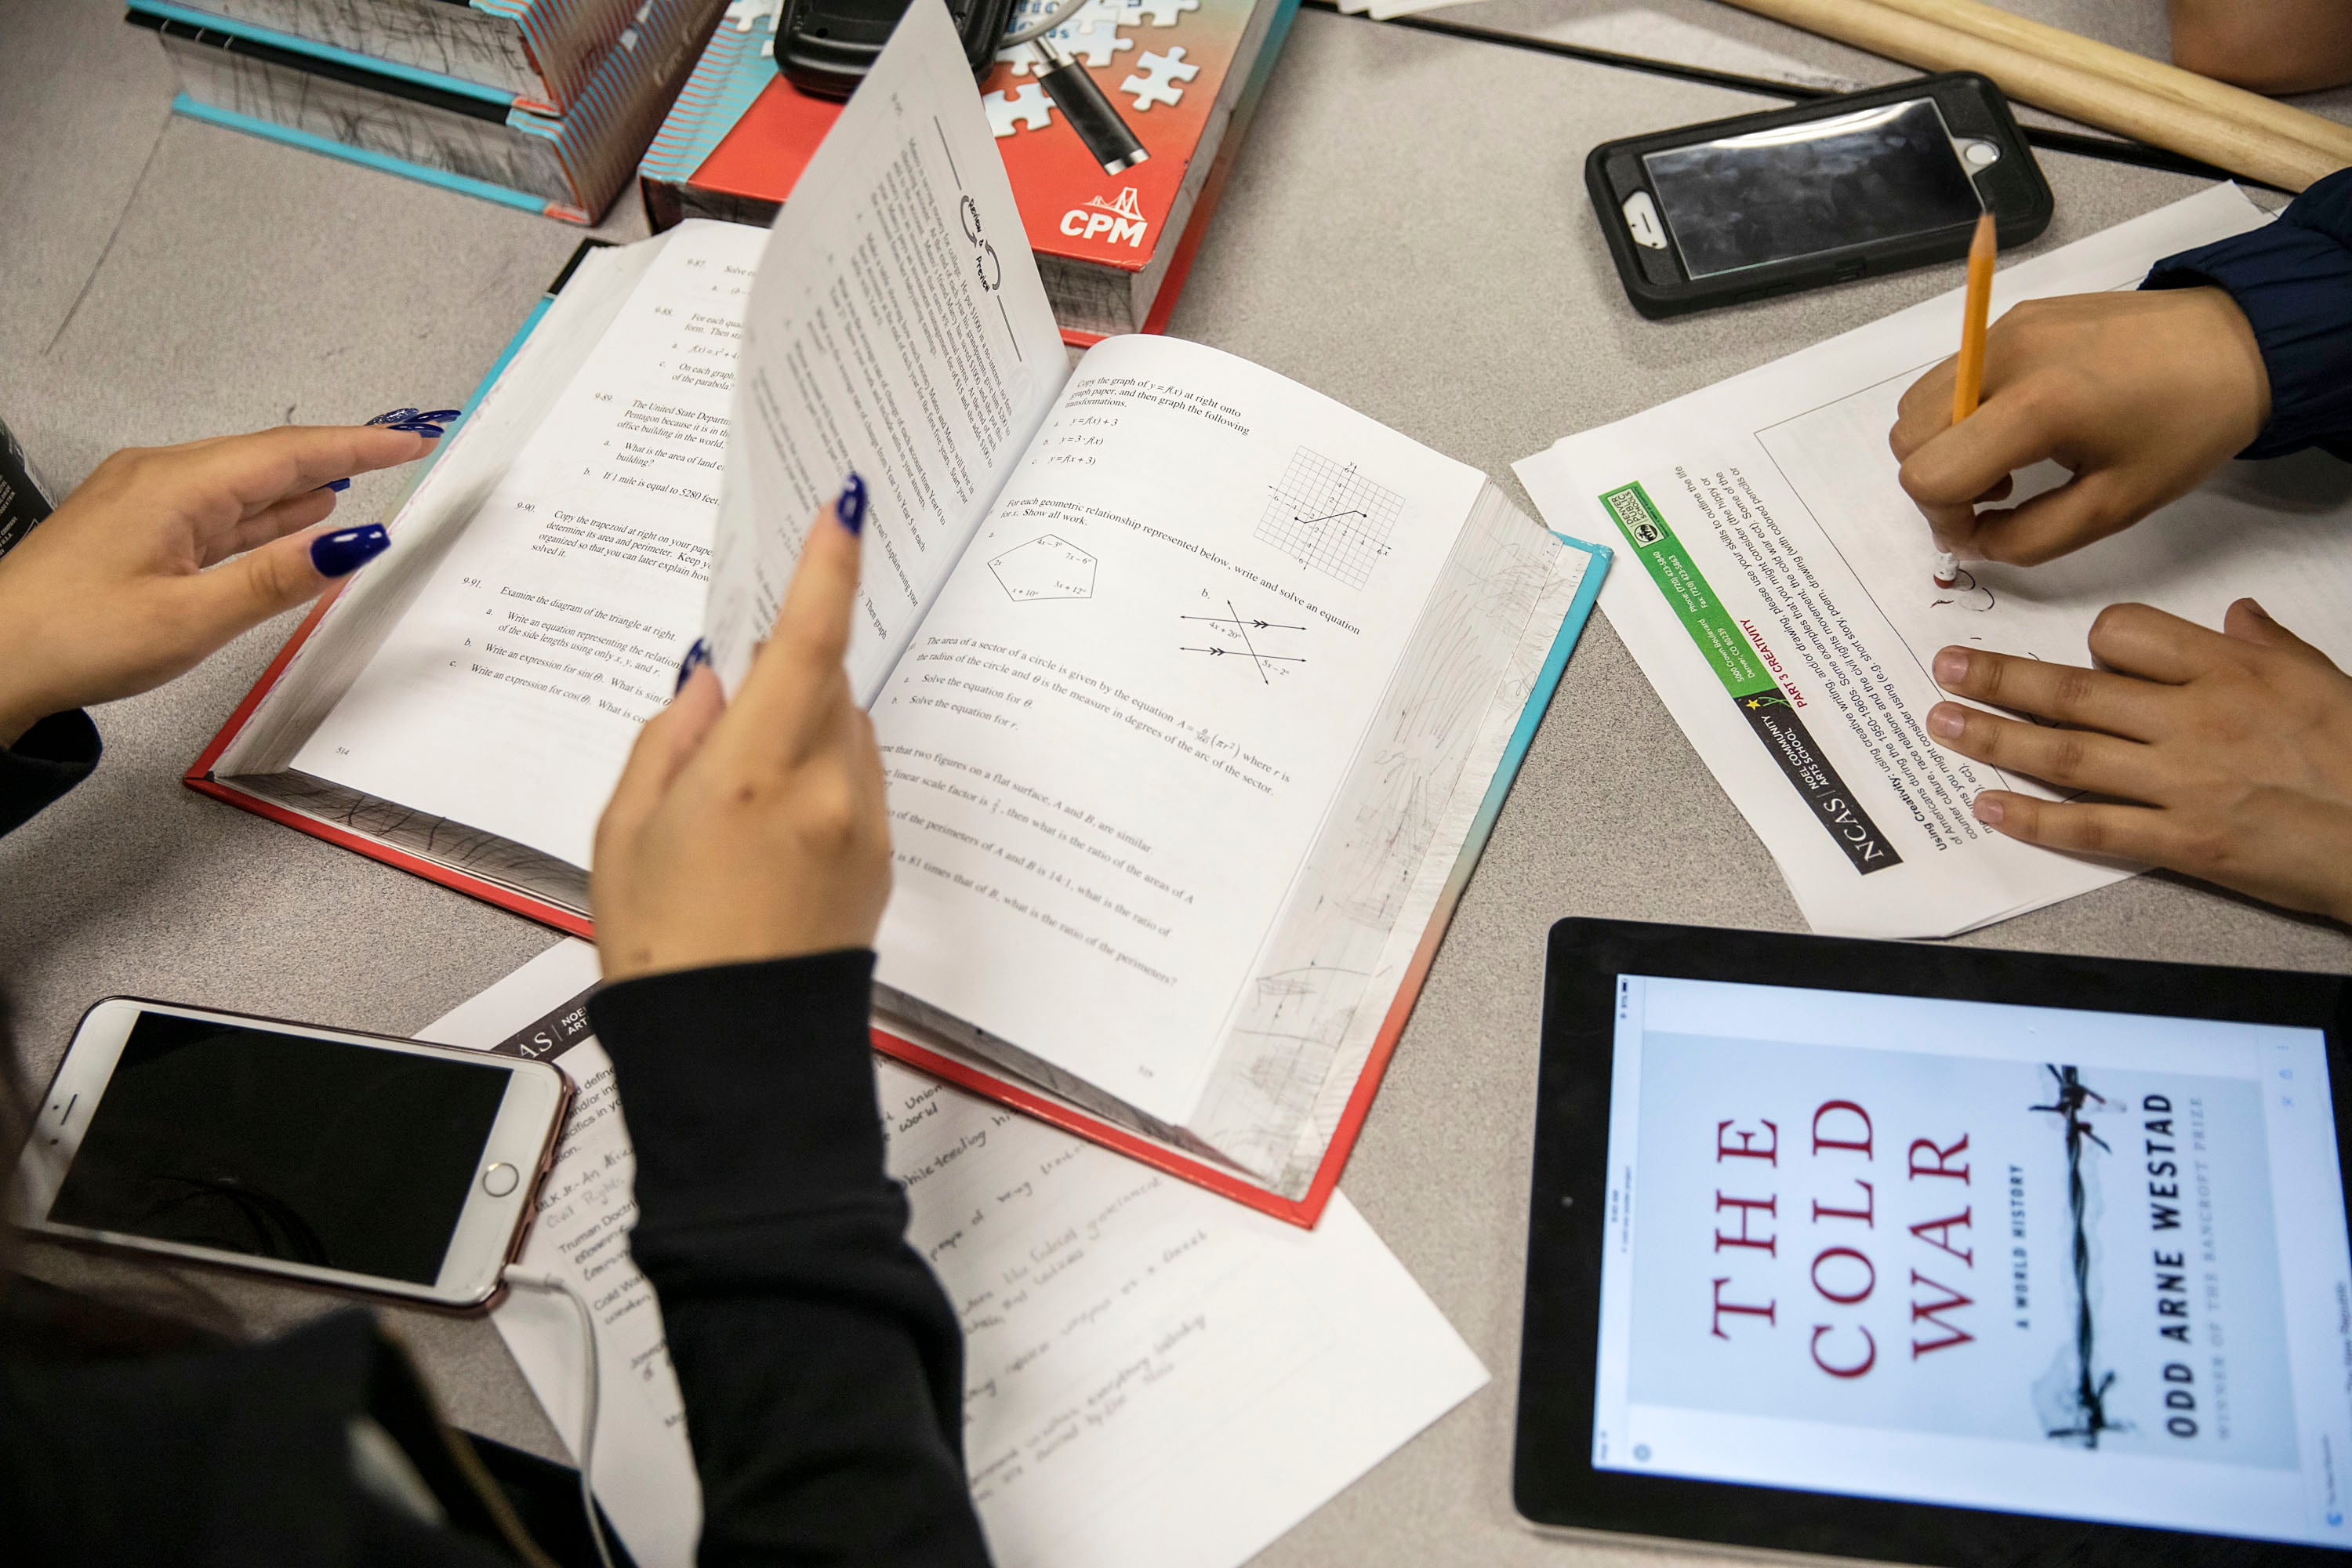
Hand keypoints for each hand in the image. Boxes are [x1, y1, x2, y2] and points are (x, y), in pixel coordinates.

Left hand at [0, 423, 439, 745]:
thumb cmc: (76, 638)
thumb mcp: (192, 618)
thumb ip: (279, 577)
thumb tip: (356, 541)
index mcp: (176, 487)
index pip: (289, 454)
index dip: (356, 446)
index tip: (410, 440)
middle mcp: (158, 478)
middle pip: (266, 459)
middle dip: (336, 458)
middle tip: (398, 455)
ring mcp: (141, 500)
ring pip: (240, 485)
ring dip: (300, 485)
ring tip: (359, 482)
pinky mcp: (131, 528)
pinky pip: (213, 509)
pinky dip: (260, 513)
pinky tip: (287, 518)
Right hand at [593, 486, 889, 980]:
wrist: (734, 1049)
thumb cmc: (665, 947)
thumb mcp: (629, 828)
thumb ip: (673, 736)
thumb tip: (712, 682)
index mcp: (757, 768)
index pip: (809, 638)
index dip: (830, 565)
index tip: (846, 509)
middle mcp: (827, 788)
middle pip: (829, 682)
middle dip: (788, 674)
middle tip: (731, 709)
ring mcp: (864, 825)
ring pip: (847, 732)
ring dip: (806, 730)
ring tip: (739, 802)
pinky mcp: (880, 859)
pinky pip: (857, 784)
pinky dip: (822, 779)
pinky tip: (771, 834)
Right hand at [1888, 288, 2270, 566]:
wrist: (2240, 344)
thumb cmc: (2187, 429)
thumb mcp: (2113, 507)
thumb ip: (2027, 539)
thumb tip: (1970, 541)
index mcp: (2035, 407)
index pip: (1929, 474)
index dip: (1942, 519)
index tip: (1982, 530)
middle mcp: (2005, 356)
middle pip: (1907, 437)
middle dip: (1937, 482)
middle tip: (1997, 495)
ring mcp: (2005, 329)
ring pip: (1918, 403)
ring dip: (1942, 445)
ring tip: (2005, 457)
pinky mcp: (2016, 316)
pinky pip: (1952, 374)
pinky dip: (1962, 411)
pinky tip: (2020, 421)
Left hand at [1926, 599, 2351, 923]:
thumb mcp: (2323, 677)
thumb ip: (2268, 644)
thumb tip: (2235, 616)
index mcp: (2229, 670)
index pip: (2127, 633)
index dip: (2092, 641)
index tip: (2072, 651)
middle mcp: (2195, 718)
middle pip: (2074, 691)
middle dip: (1999, 676)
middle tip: (1945, 666)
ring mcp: (2183, 782)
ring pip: (2065, 753)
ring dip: (1993, 737)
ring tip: (1940, 723)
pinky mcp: (2184, 841)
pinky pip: (2091, 826)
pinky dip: (2033, 818)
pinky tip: (1987, 805)